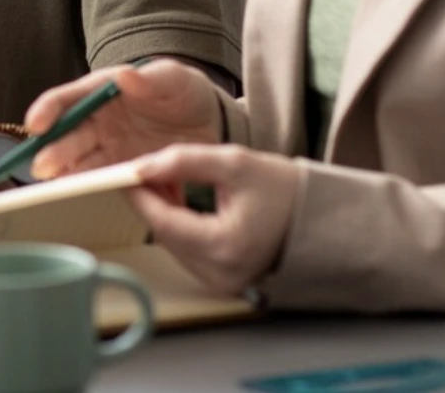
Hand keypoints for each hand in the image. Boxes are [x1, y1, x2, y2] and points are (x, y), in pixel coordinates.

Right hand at [23, 59, 223, 180]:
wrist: (210, 123)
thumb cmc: (186, 92)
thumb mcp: (174, 79)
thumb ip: (151, 79)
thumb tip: (125, 76)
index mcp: (103, 91)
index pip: (68, 98)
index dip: (48, 109)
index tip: (35, 123)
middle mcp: (99, 121)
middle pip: (68, 135)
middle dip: (53, 150)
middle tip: (43, 166)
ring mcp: (108, 147)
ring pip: (78, 160)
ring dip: (65, 172)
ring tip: (55, 185)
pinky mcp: (121, 169)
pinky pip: (101, 178)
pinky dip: (89, 186)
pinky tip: (80, 193)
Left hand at [126, 144, 300, 294]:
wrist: (323, 219)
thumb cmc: (285, 190)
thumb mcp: (234, 163)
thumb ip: (184, 162)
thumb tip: (141, 166)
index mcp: (224, 247)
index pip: (162, 221)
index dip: (138, 194)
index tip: (121, 170)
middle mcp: (220, 274)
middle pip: (164, 234)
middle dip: (150, 200)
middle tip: (143, 168)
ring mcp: (222, 283)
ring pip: (173, 244)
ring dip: (163, 213)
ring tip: (166, 180)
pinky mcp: (224, 282)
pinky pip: (188, 252)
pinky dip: (179, 227)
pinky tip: (180, 201)